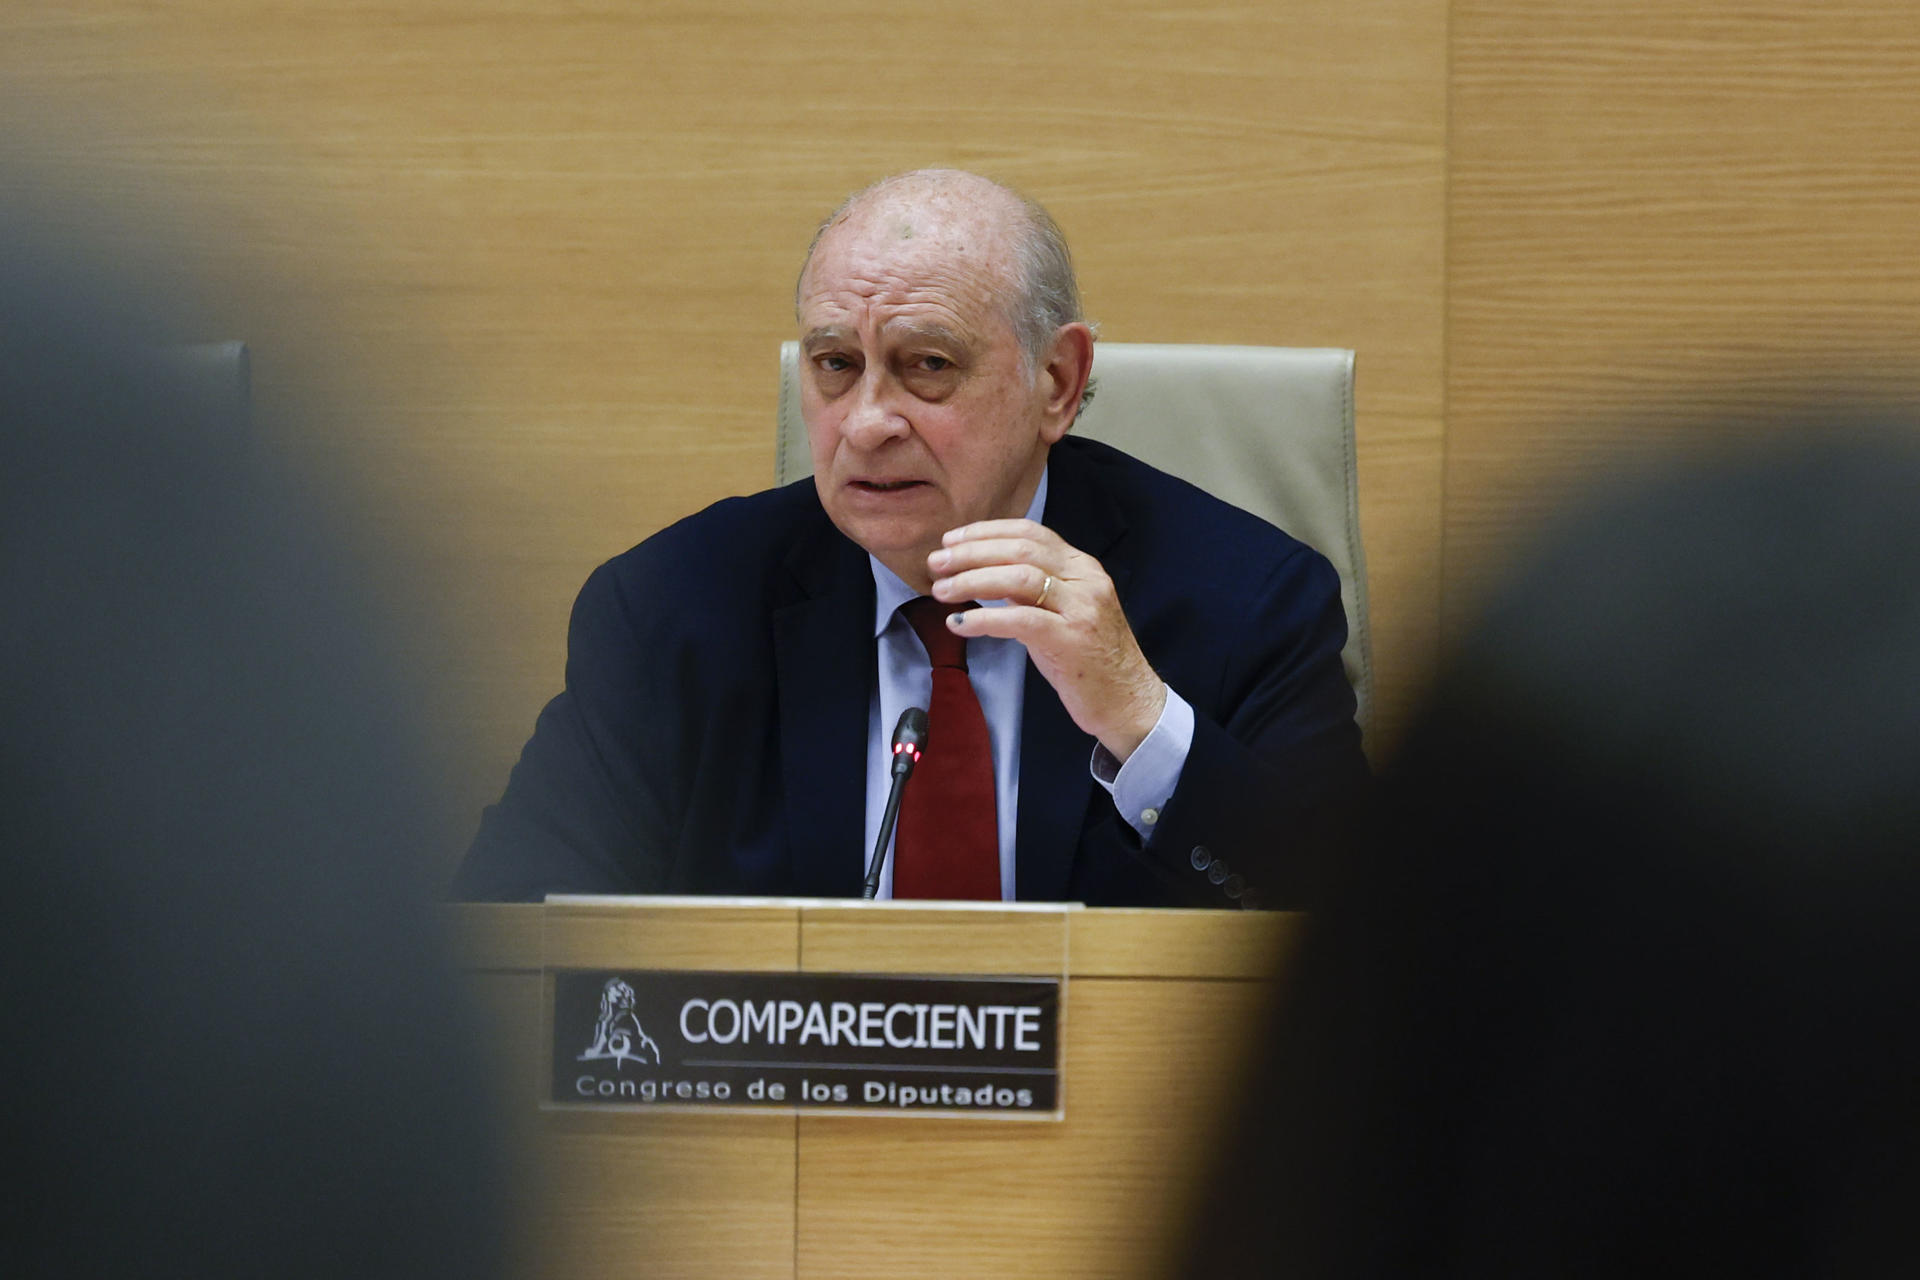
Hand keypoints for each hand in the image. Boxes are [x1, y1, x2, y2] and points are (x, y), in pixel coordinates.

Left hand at [927, 518, 1165, 761]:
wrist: (1128, 701)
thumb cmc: (1091, 659)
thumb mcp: (1063, 612)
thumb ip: (1033, 590)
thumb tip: (985, 574)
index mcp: (1082, 567)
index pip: (1031, 533)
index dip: (986, 532)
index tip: (952, 540)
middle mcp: (1085, 580)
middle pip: (1021, 550)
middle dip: (972, 552)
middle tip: (936, 562)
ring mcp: (1081, 608)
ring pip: (1019, 578)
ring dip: (972, 580)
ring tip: (942, 590)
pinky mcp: (1072, 640)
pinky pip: (1021, 620)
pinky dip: (984, 619)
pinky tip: (959, 624)